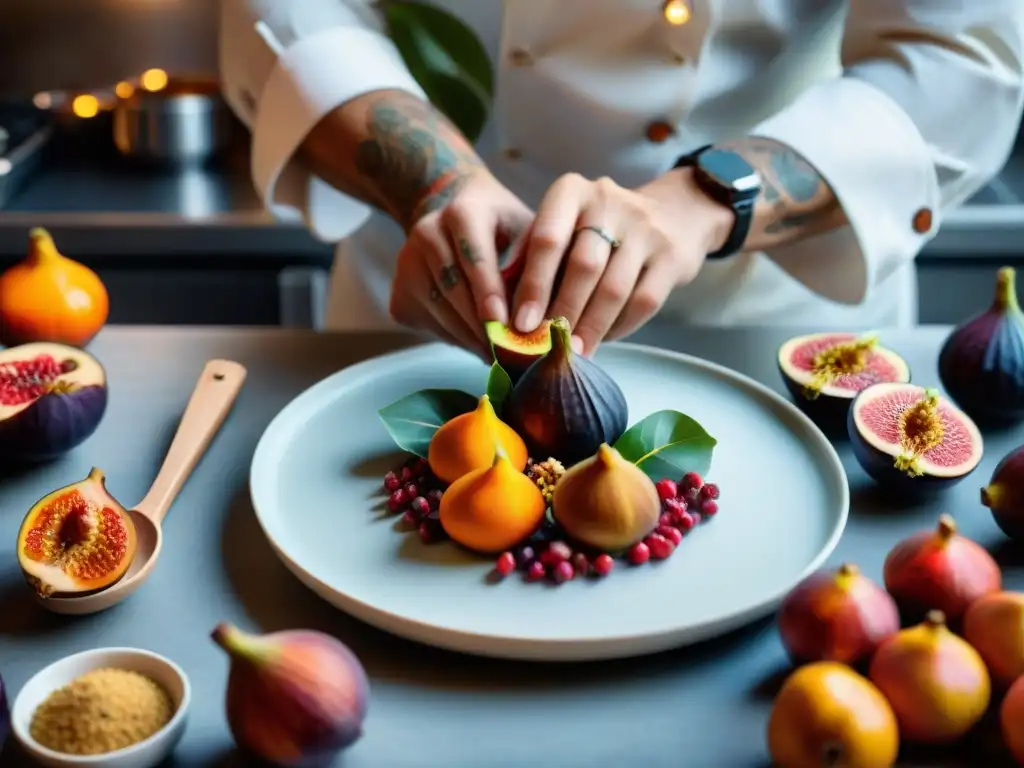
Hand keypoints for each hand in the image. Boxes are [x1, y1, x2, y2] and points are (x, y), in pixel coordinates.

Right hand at [389, 168, 532, 357]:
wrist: (460, 217)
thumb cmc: (506, 230)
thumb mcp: (527, 235)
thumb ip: (534, 270)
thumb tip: (542, 319)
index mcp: (463, 212)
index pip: (474, 256)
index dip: (489, 292)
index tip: (507, 324)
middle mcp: (427, 231)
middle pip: (453, 289)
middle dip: (483, 325)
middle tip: (512, 353)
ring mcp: (406, 262)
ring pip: (440, 312)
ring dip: (471, 339)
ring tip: (500, 355)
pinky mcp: (398, 291)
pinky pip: (428, 324)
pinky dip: (456, 340)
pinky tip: (478, 342)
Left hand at [511, 171, 733, 354]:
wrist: (674, 212)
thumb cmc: (597, 228)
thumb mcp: (562, 225)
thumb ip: (531, 256)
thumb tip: (503, 305)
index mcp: (571, 192)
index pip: (547, 239)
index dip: (533, 285)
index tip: (521, 324)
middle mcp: (608, 201)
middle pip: (582, 267)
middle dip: (561, 312)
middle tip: (545, 347)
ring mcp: (645, 228)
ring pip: (614, 289)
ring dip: (590, 327)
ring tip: (572, 354)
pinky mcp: (671, 255)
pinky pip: (643, 301)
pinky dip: (620, 327)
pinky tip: (602, 340)